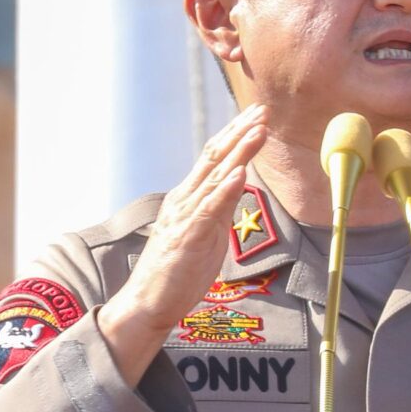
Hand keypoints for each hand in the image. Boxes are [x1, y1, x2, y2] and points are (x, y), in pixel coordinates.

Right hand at [100, 104, 270, 380]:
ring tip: (259, 129)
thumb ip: (220, 206)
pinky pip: (209, 209)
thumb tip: (239, 182)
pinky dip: (225, 189)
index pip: (214, 158)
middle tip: (262, 109)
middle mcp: (185, 199)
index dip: (236, 134)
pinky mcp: (187, 237)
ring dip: (239, 151)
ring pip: (215, 176)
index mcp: (189, 197)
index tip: (257, 115)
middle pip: (214, 157)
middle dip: (240, 131)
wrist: (147, 302)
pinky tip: (240, 173)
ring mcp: (185, 216)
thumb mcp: (207, 232)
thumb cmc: (177, 271)